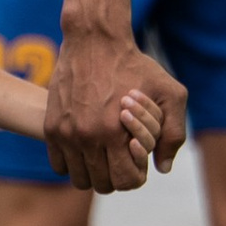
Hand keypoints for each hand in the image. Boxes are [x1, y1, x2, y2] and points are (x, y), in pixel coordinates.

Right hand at [45, 24, 185, 190]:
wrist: (94, 41)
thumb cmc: (136, 67)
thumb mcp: (170, 94)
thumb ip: (173, 134)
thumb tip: (162, 168)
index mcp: (115, 132)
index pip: (125, 181)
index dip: (136, 176)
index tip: (138, 160)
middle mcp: (87, 136)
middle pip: (102, 185)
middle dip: (117, 176)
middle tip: (122, 158)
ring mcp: (66, 134)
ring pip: (79, 179)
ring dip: (94, 174)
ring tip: (105, 156)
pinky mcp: (51, 127)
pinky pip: (59, 166)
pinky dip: (73, 164)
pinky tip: (86, 149)